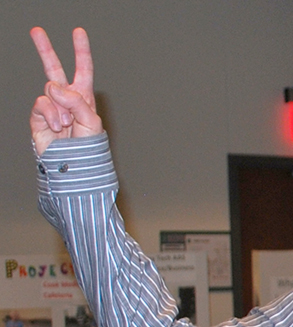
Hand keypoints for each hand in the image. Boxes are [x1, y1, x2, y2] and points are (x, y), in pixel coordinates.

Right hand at [29, 27, 101, 154]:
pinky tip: (58, 128)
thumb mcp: (91, 121)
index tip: (78, 32)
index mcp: (83, 96)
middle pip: (54, 68)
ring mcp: (51, 106)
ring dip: (61, 108)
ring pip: (50, 90)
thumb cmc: (87, 146)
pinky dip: (52, 115)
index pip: (83, 69)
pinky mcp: (38, 116)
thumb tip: (54, 87)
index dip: (81, 51)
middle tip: (36, 30)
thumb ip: (76, 101)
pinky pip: (42, 104)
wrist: (73, 166)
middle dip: (45, 49)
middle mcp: (66, 98)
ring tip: (68, 125)